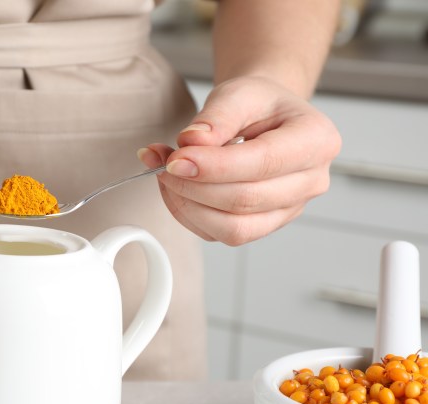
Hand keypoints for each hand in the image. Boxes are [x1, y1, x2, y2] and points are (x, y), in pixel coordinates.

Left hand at [138, 76, 340, 245]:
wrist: (265, 118)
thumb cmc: (259, 105)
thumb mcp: (239, 93)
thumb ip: (217, 116)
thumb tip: (191, 143)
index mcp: (316, 141)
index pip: (263, 163)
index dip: (214, 167)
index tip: (176, 159)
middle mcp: (310, 182)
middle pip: (245, 200)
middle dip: (194, 185)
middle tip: (164, 163)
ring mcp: (288, 210)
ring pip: (232, 228)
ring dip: (188, 205)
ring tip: (166, 174)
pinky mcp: (262, 226)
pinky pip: (220, 234)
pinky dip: (188, 215)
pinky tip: (176, 189)